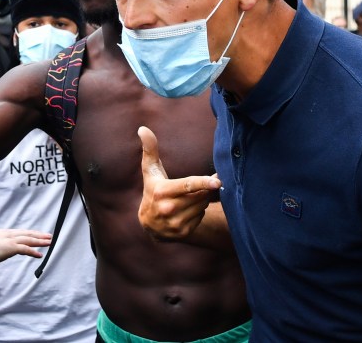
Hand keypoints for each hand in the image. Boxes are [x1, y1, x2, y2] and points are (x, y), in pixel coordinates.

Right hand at [0, 229, 52, 263]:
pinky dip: (33, 252)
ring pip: (29, 240)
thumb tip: (3, 250)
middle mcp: (10, 234)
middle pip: (28, 234)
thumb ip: (0, 245)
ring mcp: (11, 240)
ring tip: (49, 243)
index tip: (39, 234)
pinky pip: (25, 249)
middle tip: (49, 236)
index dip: (32, 233)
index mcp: (6, 232)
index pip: (22, 232)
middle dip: (40, 235)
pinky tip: (40, 255)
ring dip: (40, 241)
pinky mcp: (11, 247)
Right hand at [138, 125, 220, 239]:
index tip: (218, 181)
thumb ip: (150, 149)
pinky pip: (201, 217)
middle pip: (199, 195)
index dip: (204, 183)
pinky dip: (198, 211)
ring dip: (200, 199)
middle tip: (200, 185)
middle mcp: (168, 209)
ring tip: (188, 197)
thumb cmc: (152, 189)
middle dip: (203, 188)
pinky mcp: (182, 233)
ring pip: (202, 205)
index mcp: (162, 192)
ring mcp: (175, 223)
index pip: (188, 185)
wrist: (149, 223)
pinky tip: (187, 209)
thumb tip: (142, 128)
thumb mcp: (150, 171)